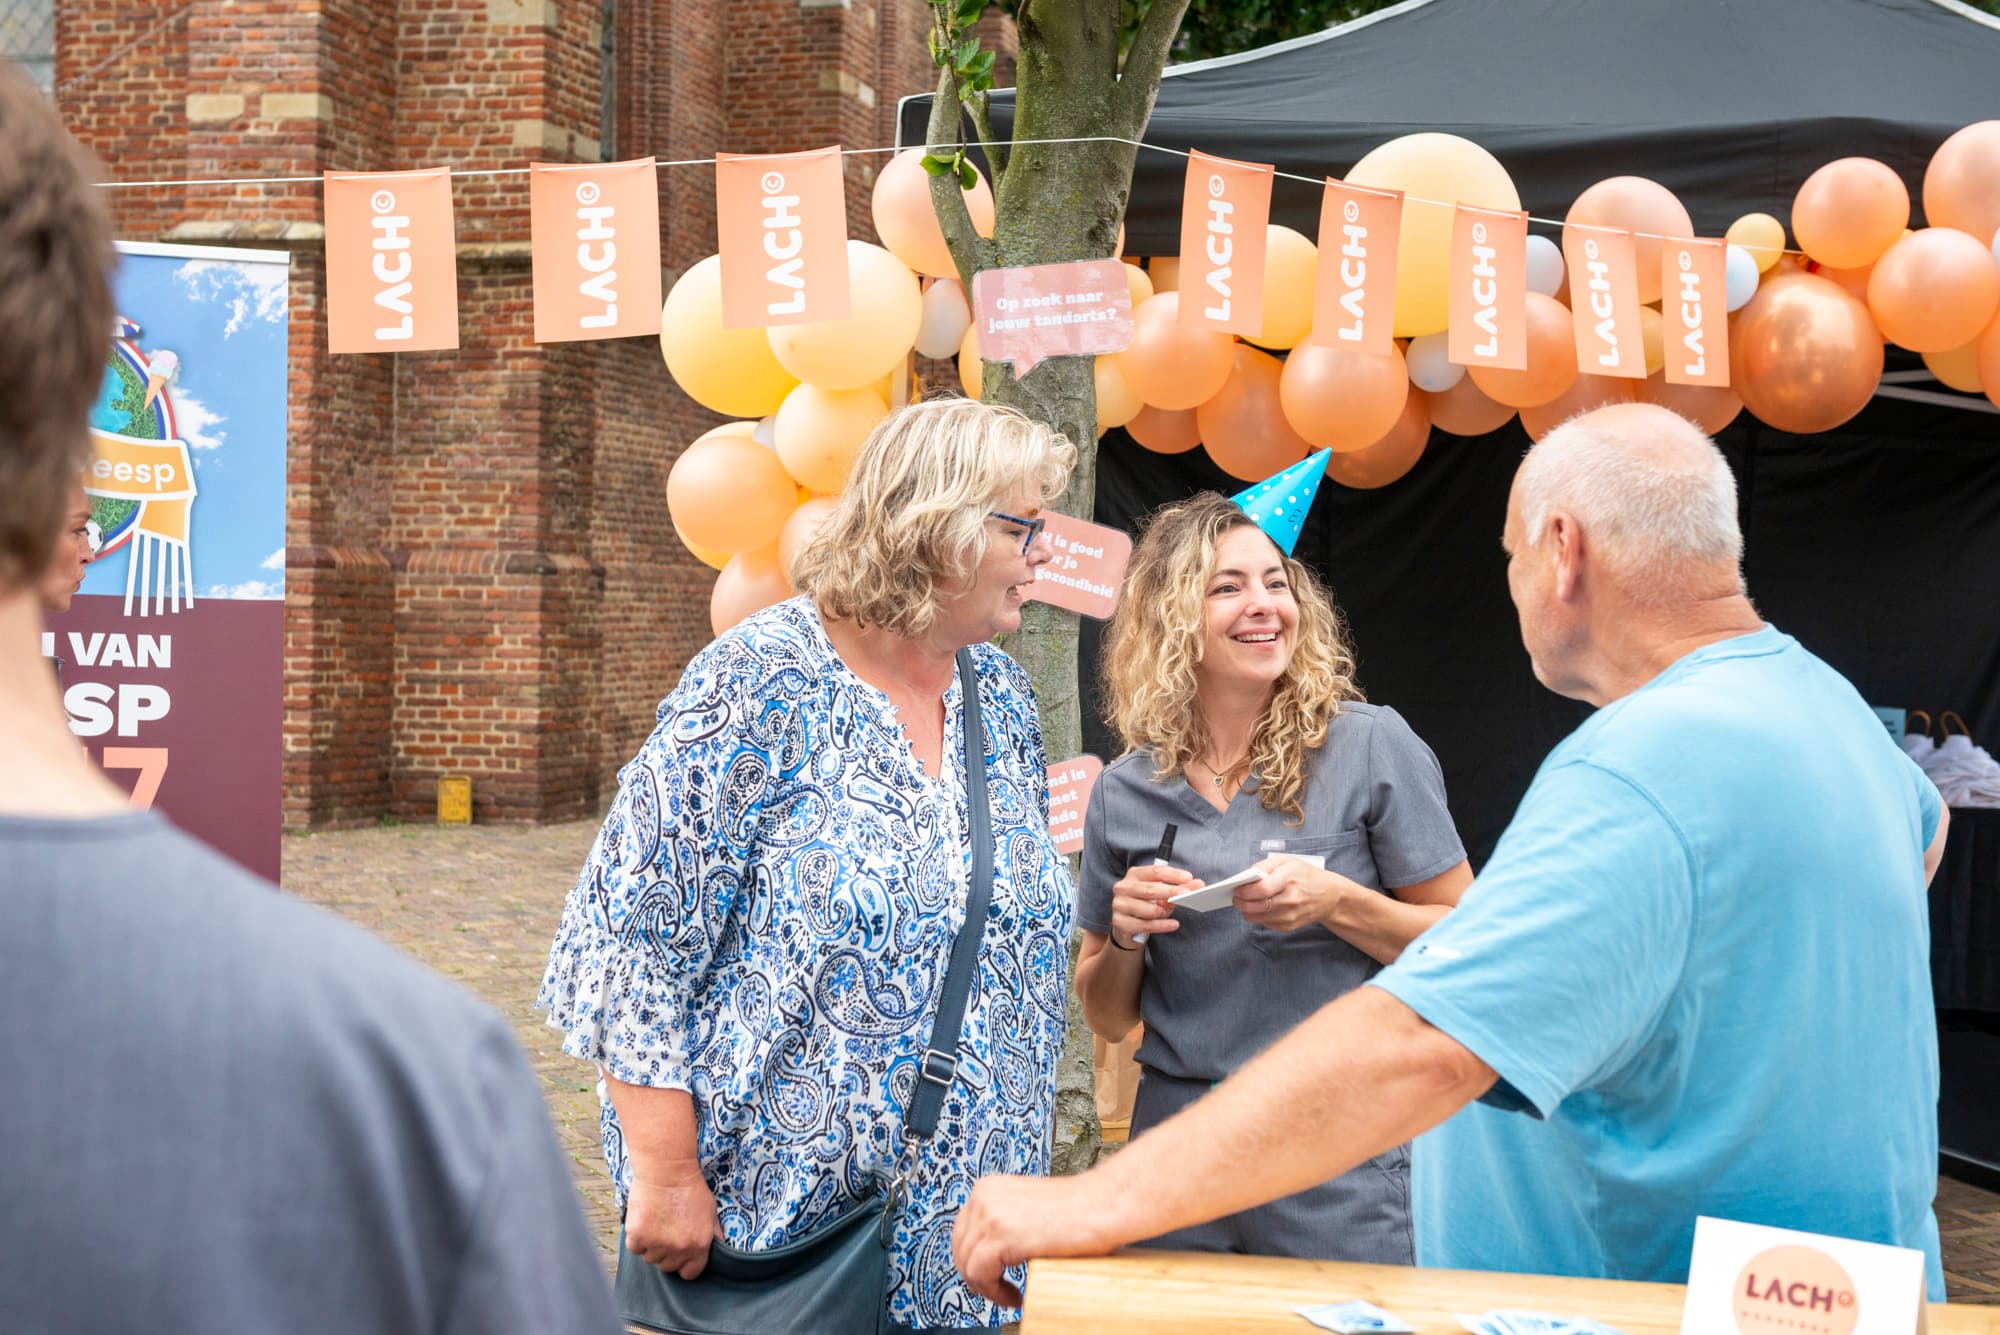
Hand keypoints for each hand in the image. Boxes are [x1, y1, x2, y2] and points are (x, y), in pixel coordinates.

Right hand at [623, 1162, 721, 1278]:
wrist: (667, 1170)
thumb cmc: (690, 1187)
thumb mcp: (710, 1211)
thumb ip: (713, 1234)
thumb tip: (719, 1248)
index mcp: (699, 1245)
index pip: (690, 1273)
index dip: (684, 1264)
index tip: (680, 1253)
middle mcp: (679, 1249)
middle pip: (668, 1267)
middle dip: (667, 1253)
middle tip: (666, 1231)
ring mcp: (657, 1244)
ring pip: (650, 1258)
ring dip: (651, 1245)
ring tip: (656, 1222)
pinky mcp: (638, 1236)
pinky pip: (635, 1248)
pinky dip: (637, 1238)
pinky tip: (644, 1221)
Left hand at [953, 1173, 1121, 1307]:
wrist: (1105, 1204)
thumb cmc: (1079, 1211)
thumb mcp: (1028, 1210)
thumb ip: (1005, 1221)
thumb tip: (990, 1253)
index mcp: (988, 1187)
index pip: (963, 1231)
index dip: (974, 1259)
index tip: (992, 1276)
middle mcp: (984, 1196)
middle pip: (960, 1247)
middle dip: (976, 1275)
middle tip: (999, 1290)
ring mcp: (991, 1214)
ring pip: (967, 1264)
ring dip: (987, 1287)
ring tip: (1010, 1295)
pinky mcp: (1002, 1235)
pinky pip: (979, 1273)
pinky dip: (994, 1292)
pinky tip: (1015, 1297)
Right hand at [1110, 862, 1196, 946]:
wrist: (1127, 927)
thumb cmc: (1147, 905)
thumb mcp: (1162, 895)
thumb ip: (1179, 888)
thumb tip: (1198, 884)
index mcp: (1134, 875)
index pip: (1155, 871)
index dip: (1172, 874)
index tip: (1188, 877)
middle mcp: (1123, 888)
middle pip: (1150, 889)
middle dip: (1171, 892)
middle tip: (1187, 894)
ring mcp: (1120, 905)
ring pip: (1149, 910)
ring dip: (1163, 912)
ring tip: (1169, 912)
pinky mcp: (1120, 922)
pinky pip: (1146, 925)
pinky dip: (1162, 926)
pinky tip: (1174, 924)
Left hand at [1234, 854, 1357, 932]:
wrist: (1329, 895)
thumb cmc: (1305, 875)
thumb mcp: (1286, 861)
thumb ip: (1264, 866)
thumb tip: (1246, 876)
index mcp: (1289, 879)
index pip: (1261, 889)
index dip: (1245, 891)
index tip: (1237, 888)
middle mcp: (1291, 899)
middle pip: (1257, 906)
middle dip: (1241, 902)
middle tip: (1236, 897)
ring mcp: (1290, 914)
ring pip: (1258, 917)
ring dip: (1247, 910)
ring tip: (1245, 902)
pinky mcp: (1289, 925)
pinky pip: (1266, 923)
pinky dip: (1258, 916)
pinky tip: (1260, 908)